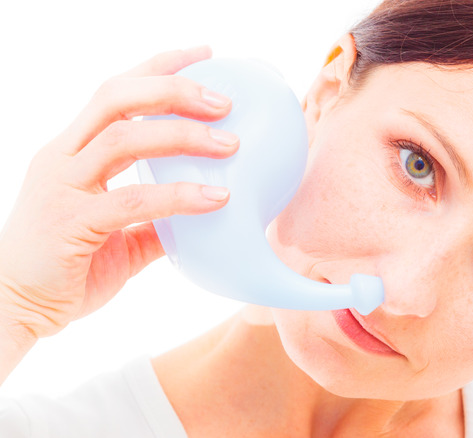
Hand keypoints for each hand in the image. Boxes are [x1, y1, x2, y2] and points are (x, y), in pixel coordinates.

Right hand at [0, 46, 238, 339]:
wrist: (15, 310)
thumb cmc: (67, 269)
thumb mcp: (120, 236)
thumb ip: (156, 220)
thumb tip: (204, 212)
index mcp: (73, 152)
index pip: (116, 93)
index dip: (158, 67)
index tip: (204, 55)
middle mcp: (63, 158)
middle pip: (115, 99)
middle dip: (172, 89)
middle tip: (224, 99)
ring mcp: (62, 187)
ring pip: (121, 139)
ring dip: (182, 135)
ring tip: (230, 143)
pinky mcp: (69, 223)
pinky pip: (131, 202)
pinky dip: (178, 195)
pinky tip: (217, 198)